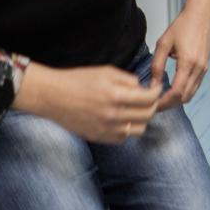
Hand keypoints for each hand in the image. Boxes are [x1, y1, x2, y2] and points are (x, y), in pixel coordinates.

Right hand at [16, 62, 161, 143]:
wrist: (53, 96)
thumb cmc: (78, 80)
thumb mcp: (106, 72)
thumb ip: (128, 80)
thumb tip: (142, 88)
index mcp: (116, 95)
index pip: (149, 99)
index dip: (156, 92)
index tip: (156, 89)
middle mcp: (113, 115)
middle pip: (147, 115)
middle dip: (152, 105)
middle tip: (149, 99)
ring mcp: (106, 129)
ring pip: (138, 130)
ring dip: (141, 119)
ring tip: (136, 110)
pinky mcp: (99, 137)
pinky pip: (123, 138)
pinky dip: (127, 129)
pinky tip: (121, 118)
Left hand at [151, 6, 209, 111]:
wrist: (200, 15)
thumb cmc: (182, 25)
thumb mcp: (163, 43)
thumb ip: (157, 65)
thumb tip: (153, 84)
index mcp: (188, 63)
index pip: (176, 92)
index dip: (164, 102)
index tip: (153, 104)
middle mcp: (198, 68)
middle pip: (184, 97)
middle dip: (169, 104)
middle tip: (155, 105)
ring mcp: (204, 68)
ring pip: (191, 94)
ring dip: (177, 100)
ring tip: (163, 98)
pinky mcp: (205, 67)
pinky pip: (195, 86)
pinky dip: (184, 92)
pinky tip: (173, 89)